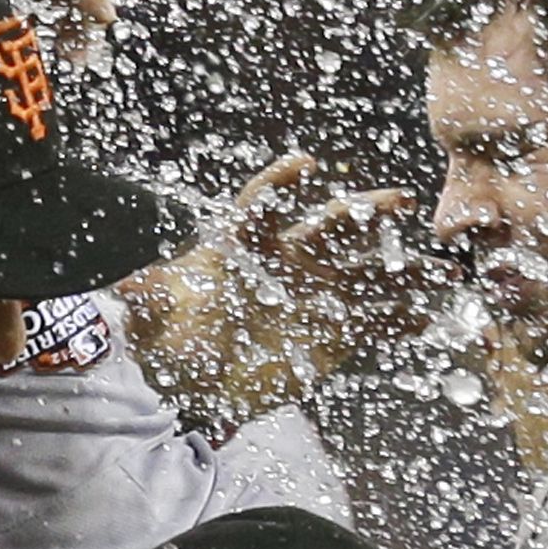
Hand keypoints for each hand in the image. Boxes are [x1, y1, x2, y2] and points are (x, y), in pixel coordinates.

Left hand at [123, 154, 451, 426]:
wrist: (193, 383)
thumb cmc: (171, 337)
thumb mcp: (149, 313)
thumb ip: (138, 298)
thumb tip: (106, 296)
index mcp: (249, 246)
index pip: (264, 204)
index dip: (281, 184)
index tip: (303, 165)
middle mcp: (292, 263)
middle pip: (335, 228)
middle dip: (369, 214)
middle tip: (399, 203)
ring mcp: (318, 299)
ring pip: (370, 277)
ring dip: (405, 271)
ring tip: (441, 270)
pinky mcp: (333, 341)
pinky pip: (376, 326)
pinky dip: (404, 322)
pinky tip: (432, 317)